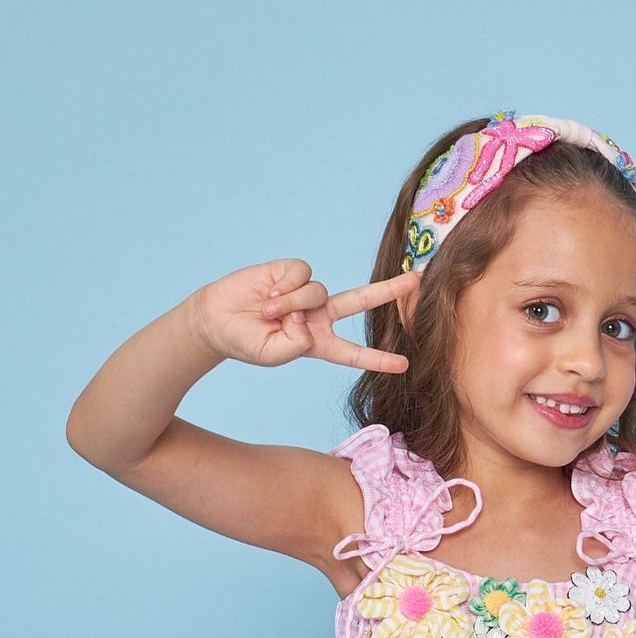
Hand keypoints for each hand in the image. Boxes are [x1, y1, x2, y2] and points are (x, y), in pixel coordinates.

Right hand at [186, 259, 411, 372]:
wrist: (218, 319)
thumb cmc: (246, 343)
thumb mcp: (275, 354)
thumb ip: (297, 343)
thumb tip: (309, 315)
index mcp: (319, 344)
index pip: (354, 353)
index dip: (378, 358)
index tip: (404, 364)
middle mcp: (319, 316)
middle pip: (361, 301)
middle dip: (388, 291)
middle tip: (416, 280)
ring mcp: (306, 293)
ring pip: (319, 291)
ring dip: (293, 303)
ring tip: (269, 311)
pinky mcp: (291, 272)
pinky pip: (302, 274)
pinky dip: (286, 287)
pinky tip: (269, 294)